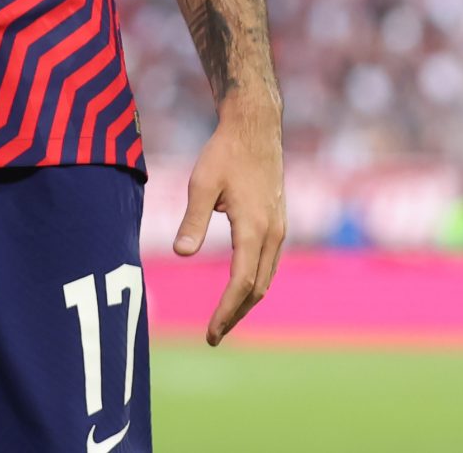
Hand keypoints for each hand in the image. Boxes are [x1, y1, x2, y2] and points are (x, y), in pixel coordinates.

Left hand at [174, 95, 286, 345]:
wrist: (255, 127)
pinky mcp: (278, 222)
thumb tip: (182, 254)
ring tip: (224, 319)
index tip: (210, 333)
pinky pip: (268, 263)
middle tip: (214, 335)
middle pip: (257, 288)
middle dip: (235, 314)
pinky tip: (239, 288)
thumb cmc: (224, 152)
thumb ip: (192, 220)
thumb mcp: (201, 183)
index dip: (225, 311)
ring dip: (246, 301)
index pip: (241, 283)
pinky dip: (254, 282)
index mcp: (254, 228)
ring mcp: (279, 228)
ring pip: (266, 277)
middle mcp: (273, 233)